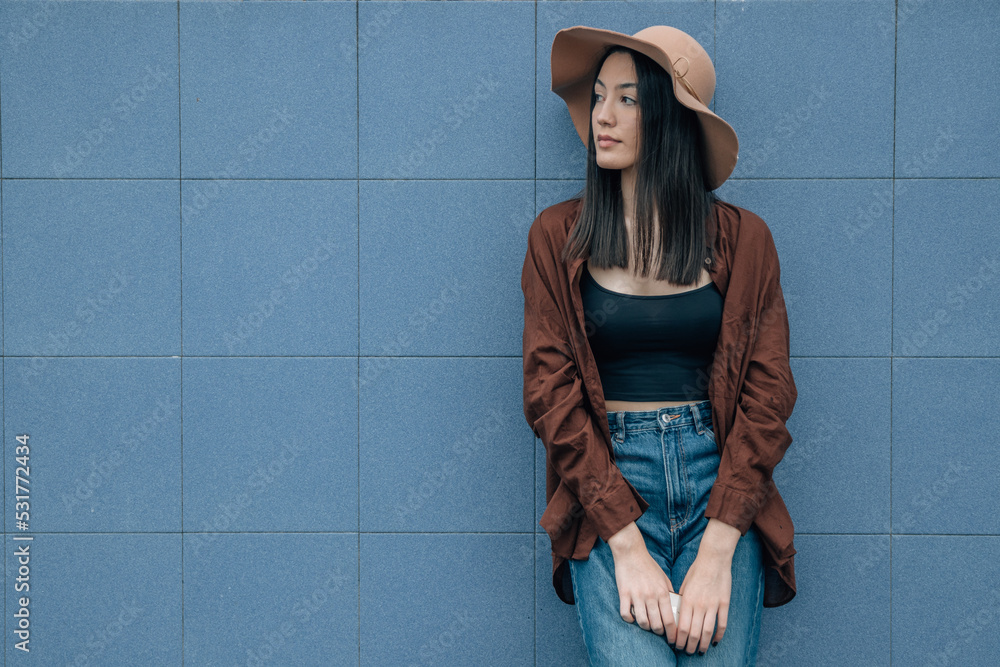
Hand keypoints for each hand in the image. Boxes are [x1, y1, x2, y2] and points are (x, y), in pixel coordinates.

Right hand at [607, 524, 676, 640]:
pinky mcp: (624, 594)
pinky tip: (632, 617)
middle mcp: (651, 596)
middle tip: (659, 632)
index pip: (670, 620)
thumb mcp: (664, 578)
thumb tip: (674, 609)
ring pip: (642, 622)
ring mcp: (636, 595)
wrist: (631, 553)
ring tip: (647, 625)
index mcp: (663, 592)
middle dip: (659, 633)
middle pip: (657, 625)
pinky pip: (626, 614)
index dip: (672, 634)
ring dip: (645, 627)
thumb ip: (669, 593)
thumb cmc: (649, 566)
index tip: (672, 640)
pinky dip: (629, 620)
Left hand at [673, 549, 732, 654]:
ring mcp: (713, 605)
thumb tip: (678, 616)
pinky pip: (722, 624)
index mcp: (687, 600)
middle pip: (694, 633)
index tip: (677, 645)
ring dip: (703, 644)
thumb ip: (681, 601)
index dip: (679, 640)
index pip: (682, 627)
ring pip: (708, 631)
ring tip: (700, 651)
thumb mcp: (684, 585)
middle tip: (688, 651)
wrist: (714, 560)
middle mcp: (699, 605)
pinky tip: (715, 641)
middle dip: (690, 646)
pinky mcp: (724, 604)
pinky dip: (719, 635)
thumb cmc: (696, 571)